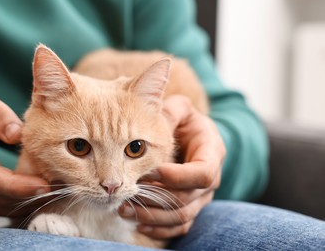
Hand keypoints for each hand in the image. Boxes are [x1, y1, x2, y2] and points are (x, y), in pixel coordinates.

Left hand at [119, 95, 225, 238]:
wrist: (192, 141)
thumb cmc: (184, 122)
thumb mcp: (181, 110)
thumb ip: (171, 110)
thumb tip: (153, 107)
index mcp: (211, 153)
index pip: (203, 173)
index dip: (179, 176)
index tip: (153, 170)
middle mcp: (209, 180)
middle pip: (188, 199)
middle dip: (157, 198)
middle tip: (129, 193)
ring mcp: (200, 197)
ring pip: (181, 216)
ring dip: (152, 216)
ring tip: (124, 210)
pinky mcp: (189, 208)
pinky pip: (179, 227)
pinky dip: (159, 228)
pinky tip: (137, 223)